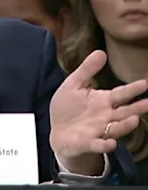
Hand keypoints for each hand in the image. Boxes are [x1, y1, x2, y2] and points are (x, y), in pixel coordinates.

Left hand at [50, 50, 147, 174]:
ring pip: (116, 128)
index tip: (145, 83)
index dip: (133, 89)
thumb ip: (86, 70)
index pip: (121, 94)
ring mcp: (99, 130)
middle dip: (138, 108)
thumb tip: (101, 52)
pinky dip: (104, 145)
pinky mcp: (88, 142)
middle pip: (125, 112)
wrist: (58, 132)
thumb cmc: (68, 108)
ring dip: (125, 125)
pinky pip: (98, 145)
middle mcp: (106, 116)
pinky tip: (110, 142)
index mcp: (103, 101)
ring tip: (134, 120)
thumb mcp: (73, 85)